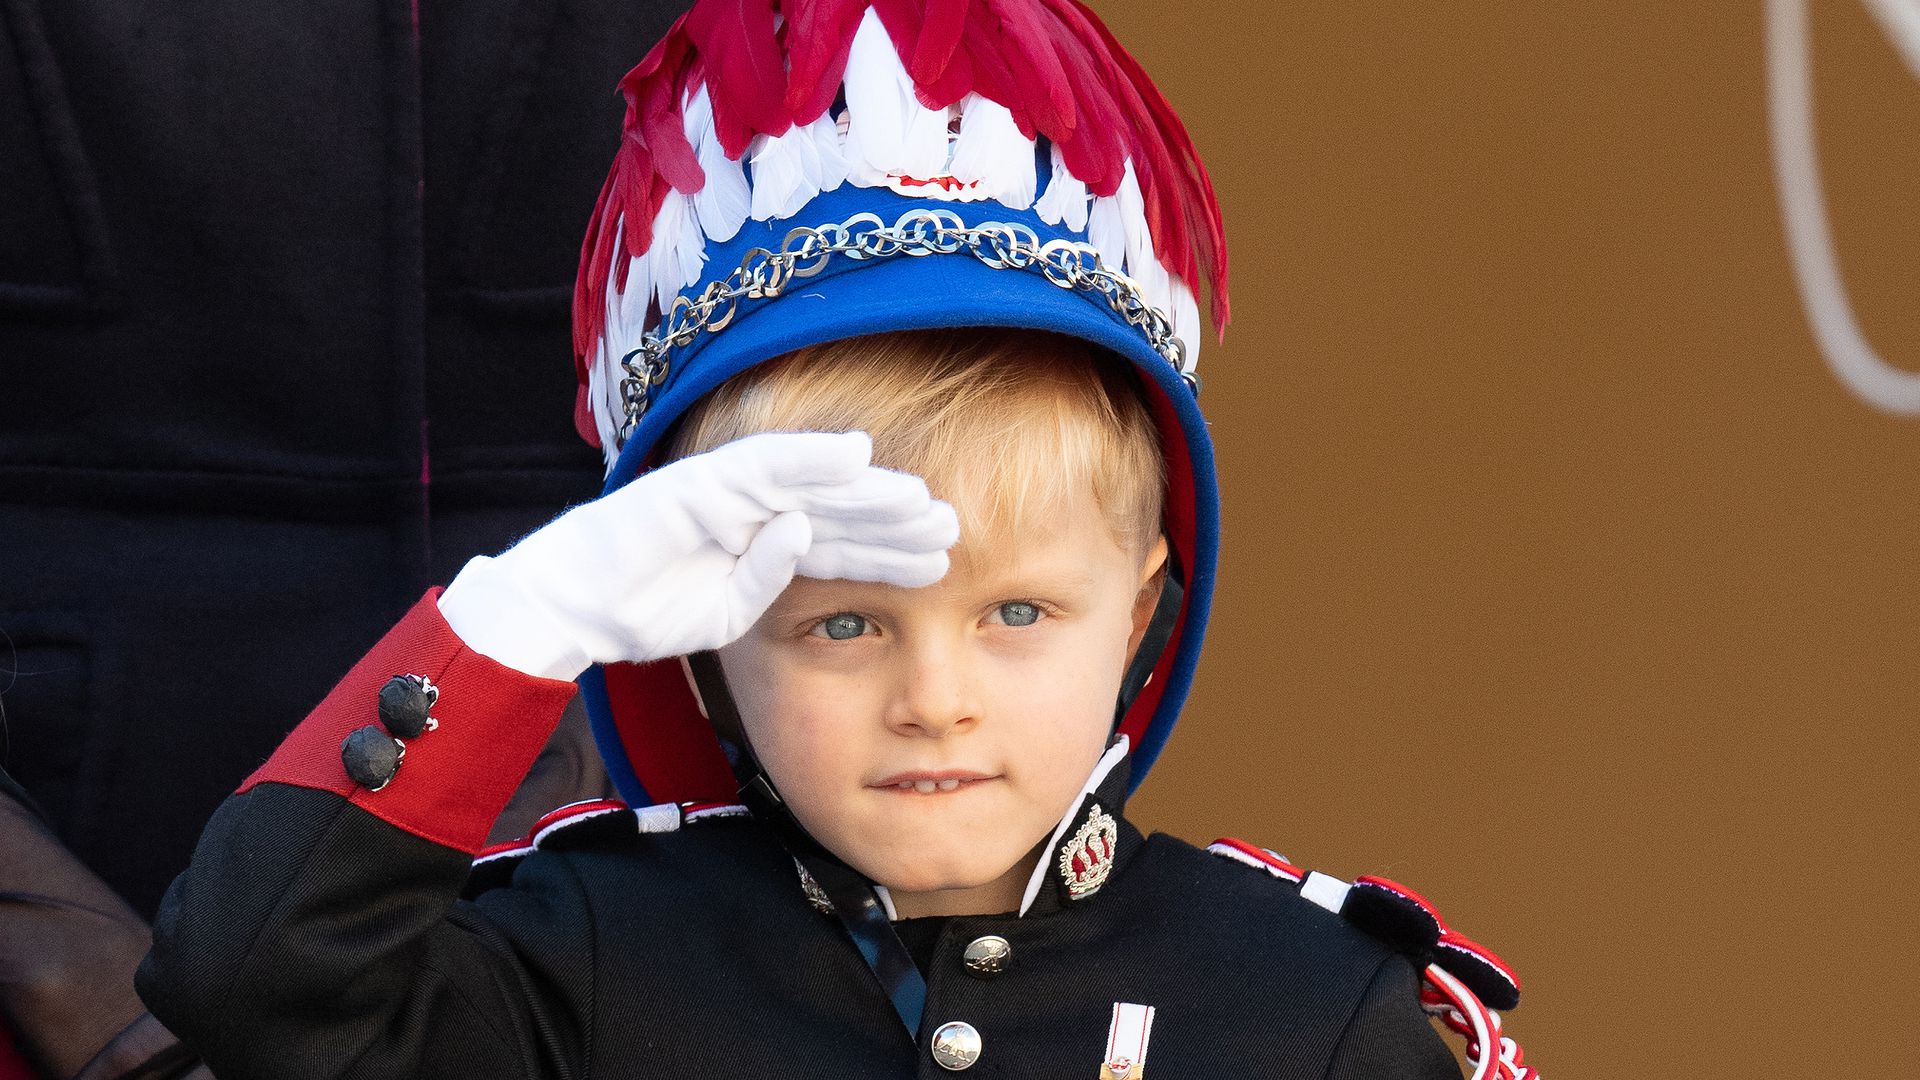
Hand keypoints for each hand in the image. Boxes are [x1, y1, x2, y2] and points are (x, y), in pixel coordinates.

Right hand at [439, 431, 957, 678]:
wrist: (571, 608)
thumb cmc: (644, 613)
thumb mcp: (728, 615)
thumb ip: (771, 584)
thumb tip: (805, 539)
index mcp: (766, 546)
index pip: (840, 547)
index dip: (888, 553)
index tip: (942, 563)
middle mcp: (755, 510)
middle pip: (839, 511)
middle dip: (892, 520)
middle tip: (949, 527)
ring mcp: (728, 490)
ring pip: (813, 483)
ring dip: (866, 488)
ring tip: (918, 498)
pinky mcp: (700, 479)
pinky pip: (762, 463)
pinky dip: (808, 456)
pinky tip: (856, 454)